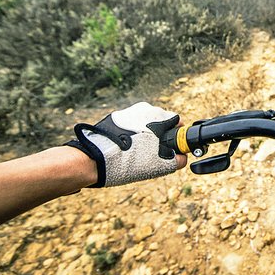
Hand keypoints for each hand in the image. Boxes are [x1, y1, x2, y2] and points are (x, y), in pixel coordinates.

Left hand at [68, 102, 186, 186]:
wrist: (93, 159)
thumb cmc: (129, 161)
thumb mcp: (160, 165)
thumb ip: (177, 160)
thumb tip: (181, 158)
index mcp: (159, 115)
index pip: (177, 122)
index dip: (177, 137)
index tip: (173, 148)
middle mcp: (145, 108)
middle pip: (160, 121)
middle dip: (160, 136)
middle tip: (154, 153)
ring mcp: (128, 111)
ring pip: (144, 123)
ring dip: (145, 135)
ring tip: (137, 154)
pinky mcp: (114, 117)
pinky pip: (130, 126)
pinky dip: (131, 135)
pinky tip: (126, 150)